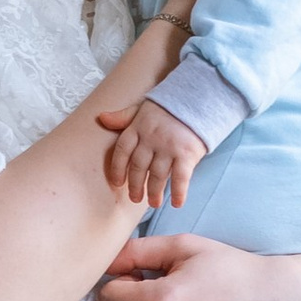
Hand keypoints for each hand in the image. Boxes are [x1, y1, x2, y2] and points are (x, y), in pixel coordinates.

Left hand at [97, 97, 205, 213]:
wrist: (199, 96)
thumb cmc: (169, 106)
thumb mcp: (142, 108)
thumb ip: (123, 117)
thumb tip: (101, 118)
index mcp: (138, 127)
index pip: (122, 151)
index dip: (117, 168)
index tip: (117, 182)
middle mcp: (151, 138)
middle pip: (138, 167)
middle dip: (135, 185)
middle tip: (135, 198)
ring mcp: (169, 147)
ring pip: (157, 175)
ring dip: (154, 192)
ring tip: (153, 203)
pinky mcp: (186, 154)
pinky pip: (180, 178)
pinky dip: (178, 192)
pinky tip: (176, 203)